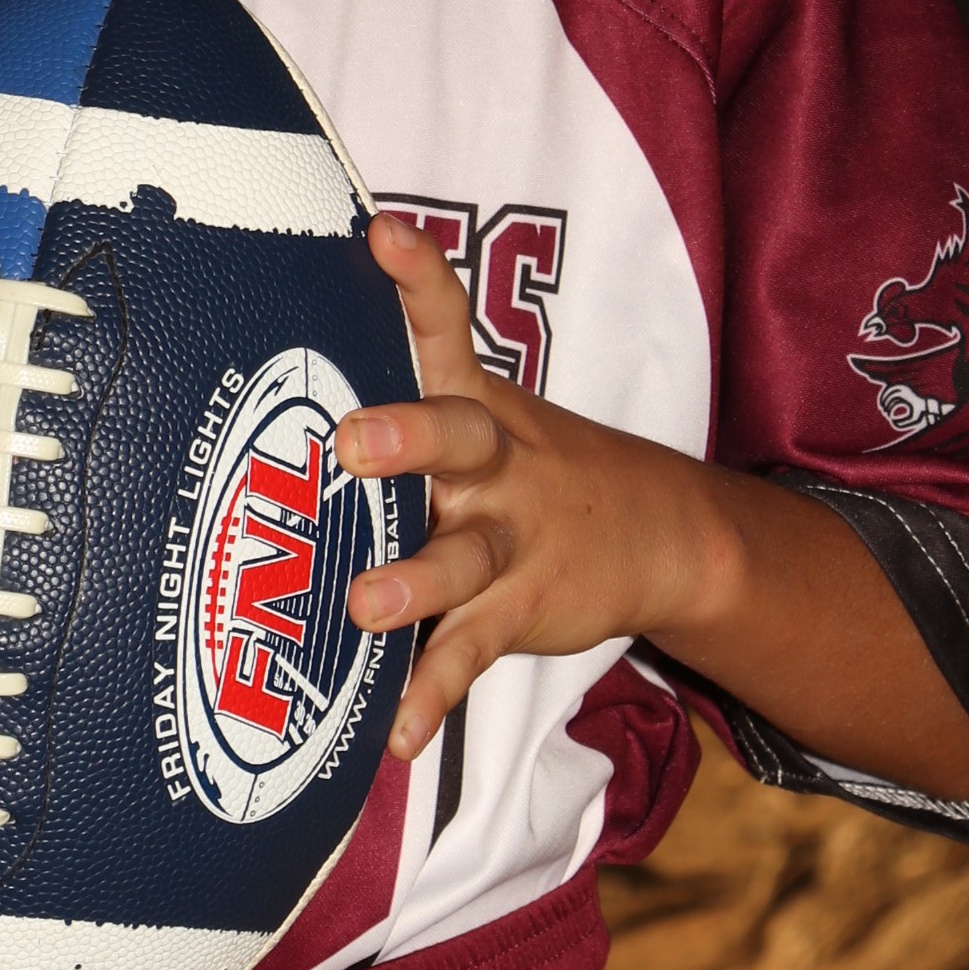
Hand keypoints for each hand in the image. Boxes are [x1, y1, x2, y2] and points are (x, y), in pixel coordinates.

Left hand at [335, 212, 729, 762]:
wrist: (667, 534)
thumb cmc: (529, 467)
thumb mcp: (483, 413)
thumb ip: (403, 385)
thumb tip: (301, 337)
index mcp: (477, 406)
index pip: (448, 327)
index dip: (420, 280)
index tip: (384, 232)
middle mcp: (495, 464)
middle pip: (456, 437)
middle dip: (407, 437)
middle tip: (351, 443)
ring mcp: (513, 539)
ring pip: (464, 555)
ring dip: (418, 580)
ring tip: (369, 604)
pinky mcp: (521, 611)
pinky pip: (472, 655)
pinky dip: (434, 697)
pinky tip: (397, 737)